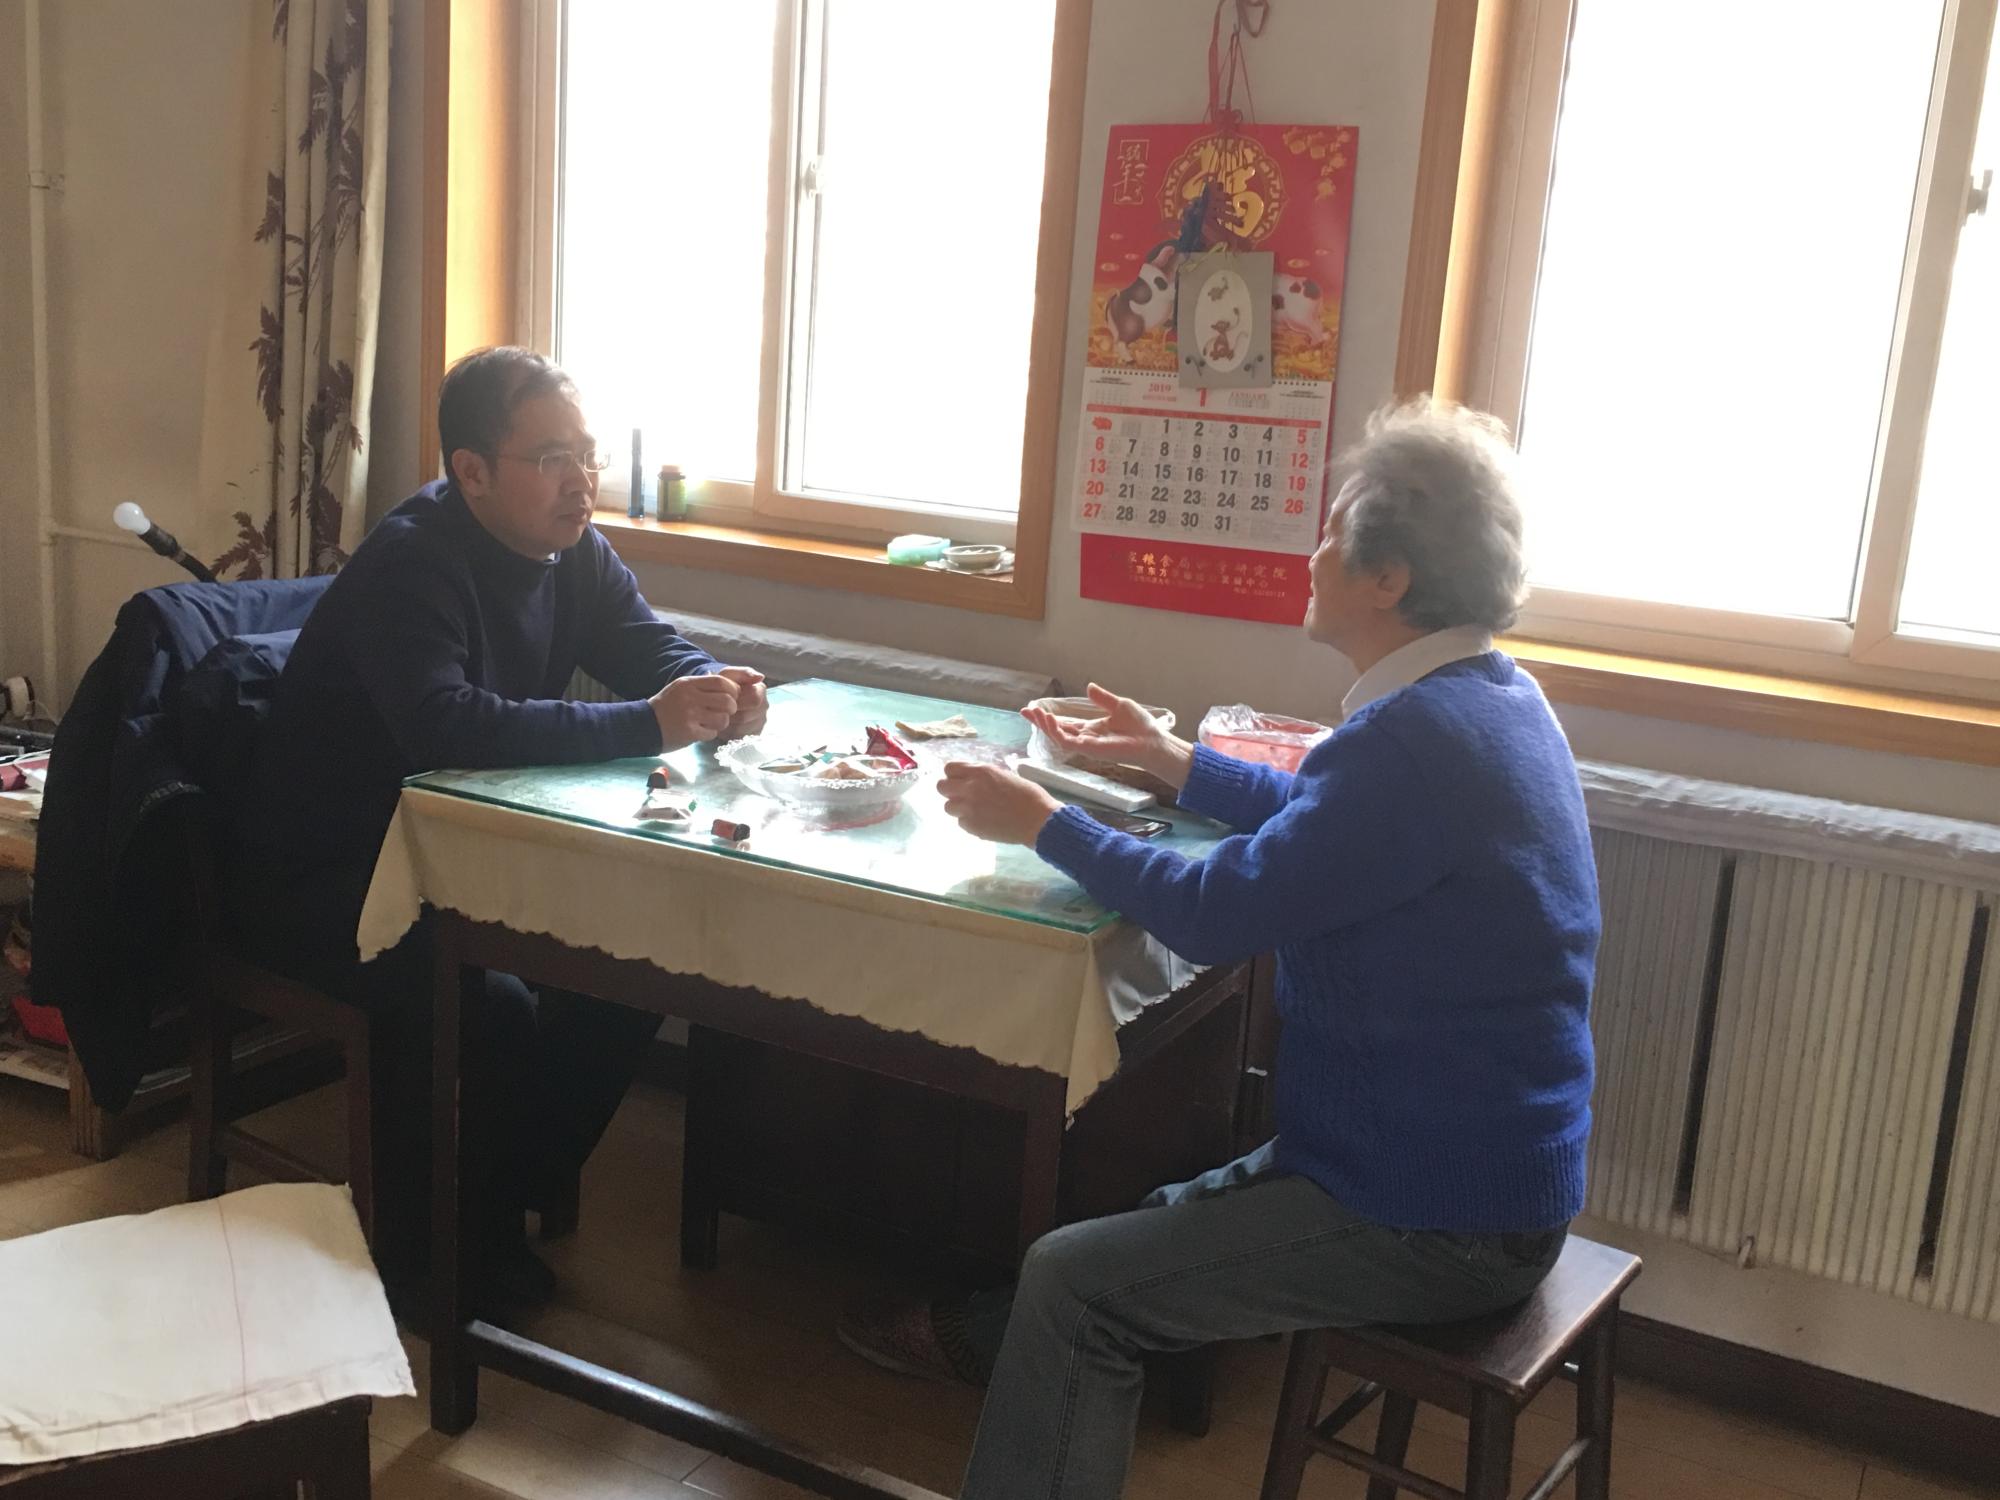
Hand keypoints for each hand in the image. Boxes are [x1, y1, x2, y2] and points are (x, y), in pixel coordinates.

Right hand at [650, 673, 739, 749]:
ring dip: (721, 723)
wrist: (644, 725)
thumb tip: (729, 684)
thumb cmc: (666, 706)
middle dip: (731, 708)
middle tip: (725, 712)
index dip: (733, 690)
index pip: (722, 682)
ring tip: (712, 723)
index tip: (731, 697)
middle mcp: (690, 697)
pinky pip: (712, 733)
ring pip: (723, 719)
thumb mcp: (681, 687)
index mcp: (689, 683)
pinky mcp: (689, 732)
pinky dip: (710, 734)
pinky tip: (701, 731)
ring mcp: (690, 715)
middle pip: (727, 701)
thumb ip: (702, 685)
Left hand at [716, 666, 767, 739]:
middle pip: (748, 716)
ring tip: (720, 716)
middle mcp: (764, 706)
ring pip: (743, 728)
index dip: (737, 701)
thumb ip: (743, 673)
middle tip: (719, 710)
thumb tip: (760, 677)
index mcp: (761, 691)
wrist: (719, 696)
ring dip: (729, 723)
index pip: (754, 699)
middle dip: (731, 713)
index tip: (725, 698)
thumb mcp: (729, 674)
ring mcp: (760, 721)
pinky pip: (741, 737)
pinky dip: (730, 732)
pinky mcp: (753, 733)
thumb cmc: (724, 684)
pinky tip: (724, 724)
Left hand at [938, 761, 1061, 845]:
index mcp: (981, 772)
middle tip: (962, 796)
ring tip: (974, 810)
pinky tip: (984, 821)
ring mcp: (969, 809)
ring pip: (948, 807)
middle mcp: (970, 788)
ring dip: (958, 808)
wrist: (1038, 821)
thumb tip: (973, 780)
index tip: (960, 780)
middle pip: (941, 787)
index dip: (954, 775)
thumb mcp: (1005, 776)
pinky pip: (960, 822)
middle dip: (949, 790)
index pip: (949, 768)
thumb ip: (984, 777)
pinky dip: (969, 822)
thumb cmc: (1029, 796)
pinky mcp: (972, 827)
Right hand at [1022, 682, 1193, 788]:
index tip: (1033, 708)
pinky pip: (1066, 741)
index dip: (1048, 718)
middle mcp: (1085, 738)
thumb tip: (1089, 686)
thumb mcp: (1119, 705)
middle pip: (1056, 730)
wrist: (1151, 742)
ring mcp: (1086, 745)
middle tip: (1026, 710)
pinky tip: (1048, 719)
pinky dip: (1055, 731)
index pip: (1064, 724)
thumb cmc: (1140, 727)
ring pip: (1057, 736)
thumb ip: (1102, 698)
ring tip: (1035, 712)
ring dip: (1045, 725)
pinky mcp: (1088, 749)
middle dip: (1040, 722)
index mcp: (1091, 729)